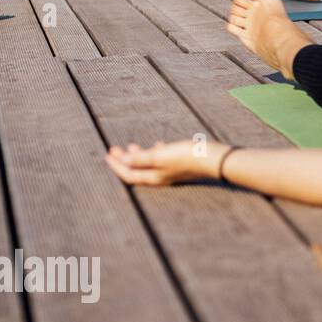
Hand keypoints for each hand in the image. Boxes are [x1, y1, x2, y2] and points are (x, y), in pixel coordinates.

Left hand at [105, 141, 222, 186]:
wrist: (213, 158)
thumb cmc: (185, 156)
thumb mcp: (159, 156)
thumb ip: (140, 158)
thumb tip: (122, 161)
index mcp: (153, 177)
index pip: (128, 174)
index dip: (116, 166)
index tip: (107, 155)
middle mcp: (160, 177)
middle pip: (136, 169)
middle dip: (124, 159)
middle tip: (114, 148)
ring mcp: (170, 171)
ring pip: (149, 164)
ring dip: (138, 155)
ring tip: (130, 146)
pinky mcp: (179, 164)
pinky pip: (162, 159)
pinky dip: (154, 152)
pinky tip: (156, 144)